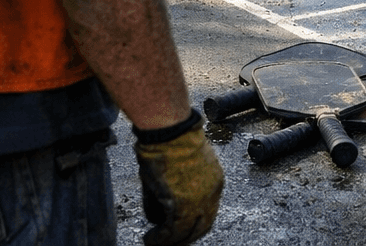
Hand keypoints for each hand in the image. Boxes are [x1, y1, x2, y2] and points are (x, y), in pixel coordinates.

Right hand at [135, 122, 224, 244]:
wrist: (170, 129)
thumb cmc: (171, 138)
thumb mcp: (180, 166)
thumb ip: (176, 189)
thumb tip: (161, 212)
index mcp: (215, 181)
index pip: (208, 211)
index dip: (193, 223)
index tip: (180, 229)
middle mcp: (212, 193)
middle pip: (202, 226)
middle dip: (185, 237)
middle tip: (170, 242)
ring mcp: (199, 200)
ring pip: (187, 232)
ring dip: (170, 241)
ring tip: (154, 242)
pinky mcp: (183, 205)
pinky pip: (172, 231)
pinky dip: (160, 239)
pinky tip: (150, 239)